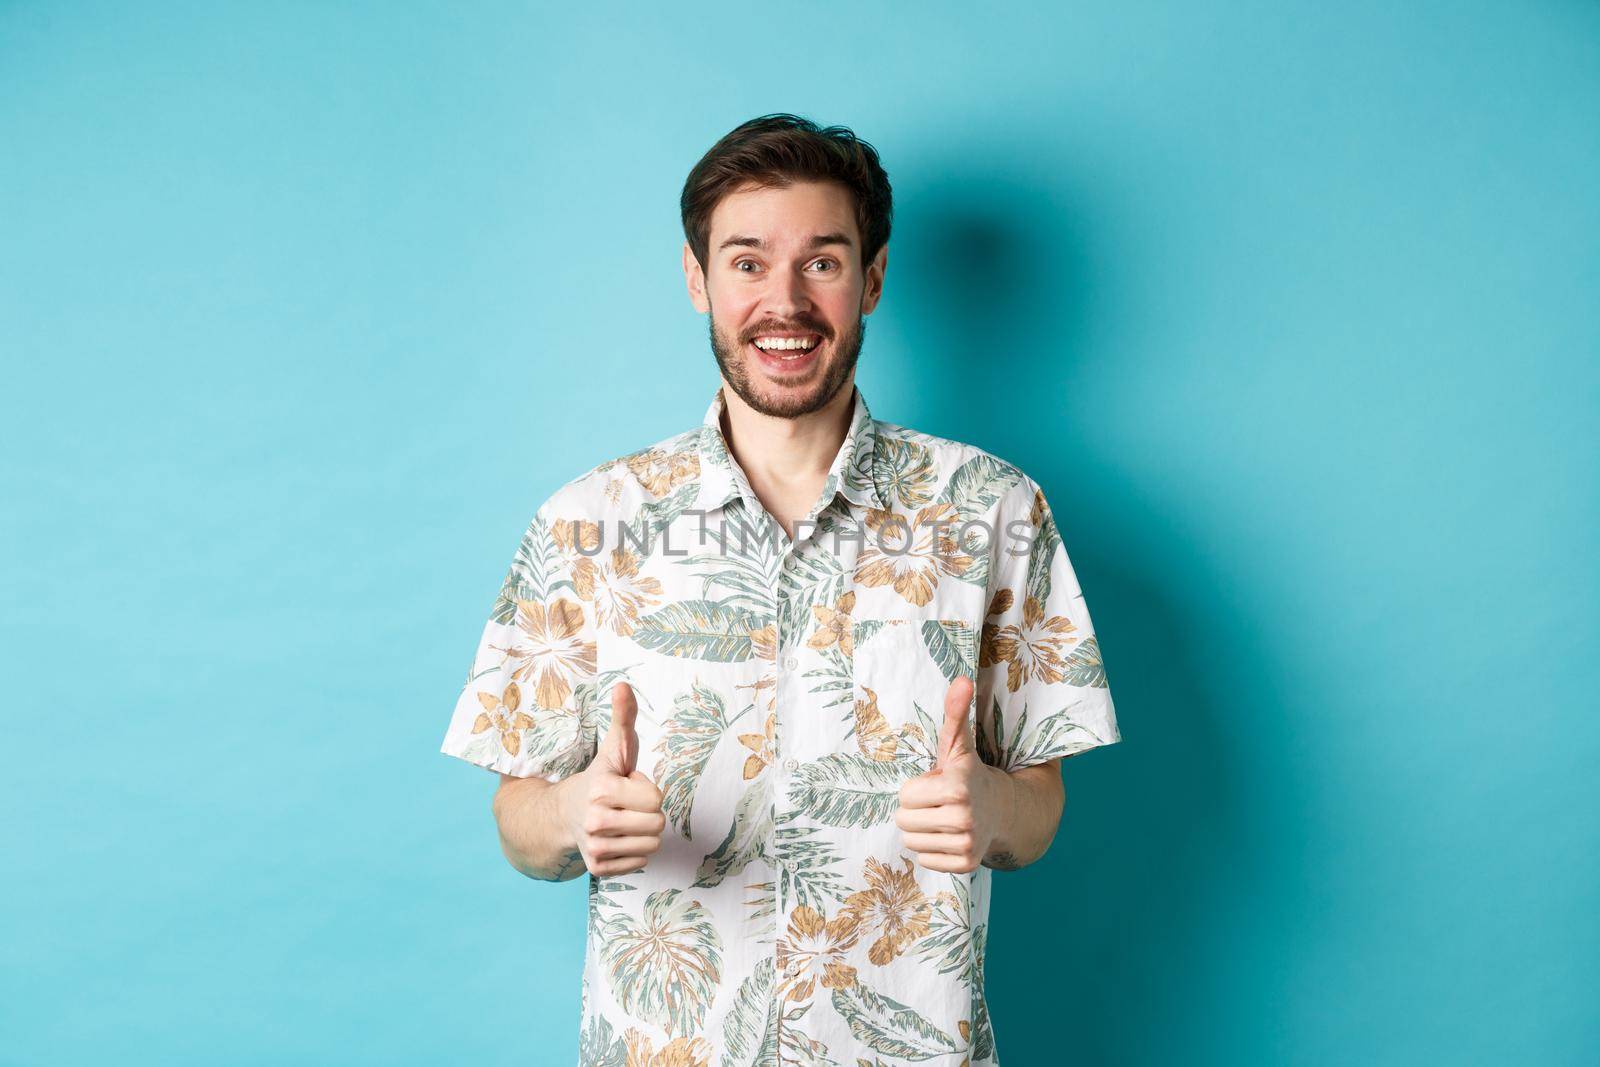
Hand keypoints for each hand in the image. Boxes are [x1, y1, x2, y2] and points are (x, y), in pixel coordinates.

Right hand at [556, 681, 665, 876]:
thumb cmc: (600, 778)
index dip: (646, 790)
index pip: (657, 800)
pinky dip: (633, 852)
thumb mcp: (613, 748)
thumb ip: (623, 718)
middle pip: (657, 824)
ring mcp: (595, 848)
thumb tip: (623, 685)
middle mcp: (595, 821)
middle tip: (625, 805)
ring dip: (642, 833)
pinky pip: (641, 863)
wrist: (562, 814)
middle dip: (647, 812)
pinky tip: (616, 838)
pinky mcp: (598, 869)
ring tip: (622, 820)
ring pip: (652, 846)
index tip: (627, 786)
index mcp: (602, 790)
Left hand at [895, 675, 1011, 873]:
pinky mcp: (965, 865)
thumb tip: (962, 679)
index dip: (916, 788)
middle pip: (904, 821)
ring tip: (942, 817)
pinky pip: (924, 860)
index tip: (937, 783)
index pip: (905, 796)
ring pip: (911, 842)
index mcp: (956, 786)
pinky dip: (933, 850)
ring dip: (922, 830)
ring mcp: (966, 844)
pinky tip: (949, 835)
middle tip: (938, 802)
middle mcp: (964, 818)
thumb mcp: (958, 744)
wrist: (1003, 809)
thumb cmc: (969, 773)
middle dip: (916, 810)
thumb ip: (955, 712)